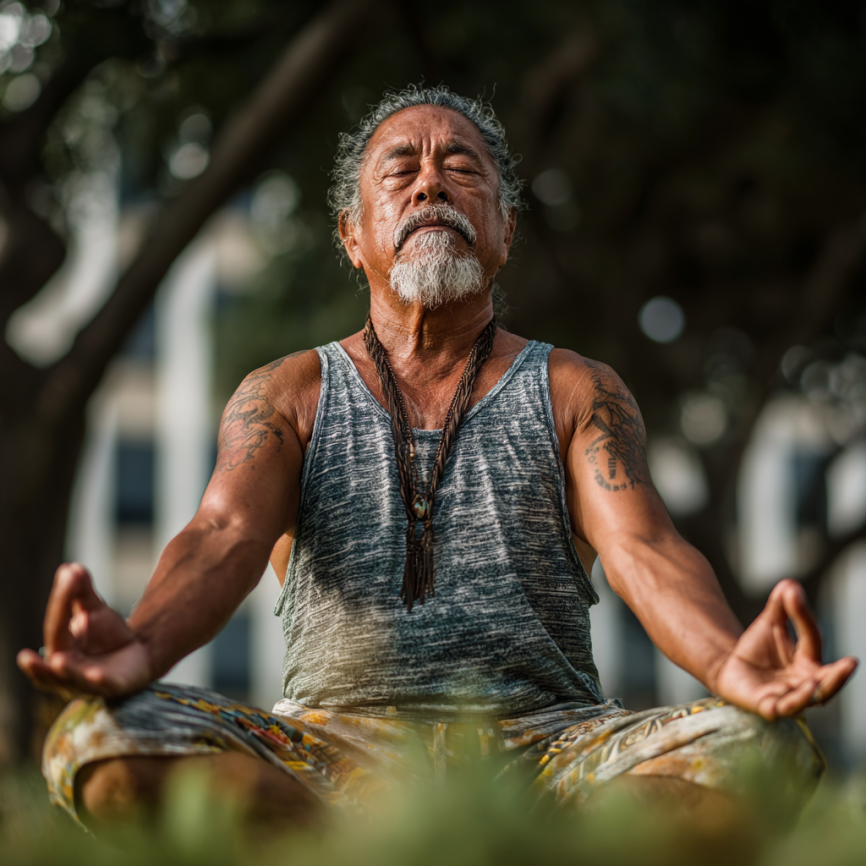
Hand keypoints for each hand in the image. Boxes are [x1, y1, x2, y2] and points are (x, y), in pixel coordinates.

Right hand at [17, 563, 151, 699]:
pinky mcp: (113, 687)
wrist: (140, 654)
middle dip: (38, 665)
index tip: (69, 576)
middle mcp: (67, 673)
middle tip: (23, 656)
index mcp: (59, 650)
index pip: (55, 628)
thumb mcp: (94, 610)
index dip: (60, 602)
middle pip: (54, 664)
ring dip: (66, 673)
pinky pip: (104, 687)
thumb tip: (69, 567)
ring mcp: (89, 683)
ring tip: (58, 661)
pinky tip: (97, 675)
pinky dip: (98, 682)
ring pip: (73, 681)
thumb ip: (80, 592)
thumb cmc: (108, 636)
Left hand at [712, 579, 857, 719]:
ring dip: (814, 692)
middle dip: (839, 675)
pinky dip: (789, 704)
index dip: (803, 616)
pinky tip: (791, 695)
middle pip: (827, 682)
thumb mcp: (769, 623)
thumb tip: (790, 583)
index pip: (812, 639)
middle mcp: (805, 682)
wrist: (728, 668)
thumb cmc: (756, 649)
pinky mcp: (767, 707)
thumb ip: (781, 606)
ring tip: (816, 681)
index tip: (793, 594)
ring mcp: (788, 697)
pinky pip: (781, 709)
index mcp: (809, 661)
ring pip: (807, 700)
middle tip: (851, 663)